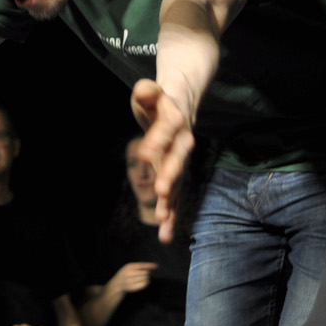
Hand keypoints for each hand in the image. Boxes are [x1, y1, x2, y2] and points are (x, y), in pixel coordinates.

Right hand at [108, 261, 157, 295]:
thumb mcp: (129, 267)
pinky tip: (146, 281)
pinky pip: (143, 285)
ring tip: (145, 277)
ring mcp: (130, 281)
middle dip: (148, 273)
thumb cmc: (125, 274)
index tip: (156, 266)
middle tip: (147, 273)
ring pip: (145, 278)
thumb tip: (151, 268)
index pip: (141, 265)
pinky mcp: (132, 288)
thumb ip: (138, 266)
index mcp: (128, 266)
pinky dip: (147, 283)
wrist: (117, 284)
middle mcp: (129, 273)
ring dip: (147, 278)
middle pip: (145, 272)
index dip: (149, 265)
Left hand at [131, 78, 194, 242]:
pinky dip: (171, 213)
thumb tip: (144, 91)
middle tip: (161, 192)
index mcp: (174, 118)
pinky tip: (165, 234)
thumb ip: (147, 91)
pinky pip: (175, 193)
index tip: (145, 152)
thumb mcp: (149, 90)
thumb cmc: (158, 99)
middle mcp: (182, 141)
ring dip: (172, 200)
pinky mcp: (176, 172)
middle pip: (177, 158)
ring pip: (178, 180)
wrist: (180, 102)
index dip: (158, 139)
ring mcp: (180, 158)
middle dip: (170, 175)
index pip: (167, 128)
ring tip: (164, 220)